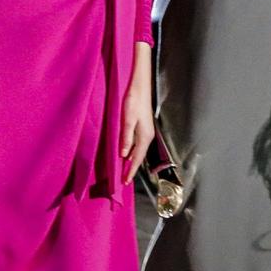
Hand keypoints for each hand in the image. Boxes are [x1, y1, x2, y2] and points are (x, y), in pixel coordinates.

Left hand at [120, 68, 154, 186]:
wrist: (140, 88)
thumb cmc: (133, 102)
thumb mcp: (127, 120)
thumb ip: (126, 137)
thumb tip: (123, 155)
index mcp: (144, 137)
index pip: (137, 159)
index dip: (131, 171)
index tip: (125, 182)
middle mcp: (147, 136)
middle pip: (139, 157)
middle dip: (132, 169)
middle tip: (124, 181)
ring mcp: (145, 132)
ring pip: (138, 151)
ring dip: (132, 161)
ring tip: (125, 171)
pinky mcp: (143, 127)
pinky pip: (137, 145)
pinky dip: (132, 152)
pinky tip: (127, 154)